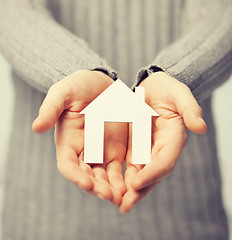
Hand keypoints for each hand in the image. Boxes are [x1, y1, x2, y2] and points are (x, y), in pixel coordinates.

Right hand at [32, 70, 126, 204]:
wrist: (100, 83)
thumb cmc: (79, 86)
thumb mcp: (63, 93)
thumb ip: (51, 108)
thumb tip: (36, 127)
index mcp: (69, 142)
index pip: (69, 165)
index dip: (76, 176)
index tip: (86, 182)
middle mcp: (84, 152)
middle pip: (88, 176)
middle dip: (97, 188)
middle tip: (109, 195)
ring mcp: (102, 152)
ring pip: (106, 177)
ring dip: (113, 189)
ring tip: (122, 196)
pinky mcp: (118, 150)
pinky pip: (122, 168)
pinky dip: (126, 178)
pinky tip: (134, 185)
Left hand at [119, 71, 206, 212]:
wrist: (153, 88)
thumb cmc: (167, 90)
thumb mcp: (179, 94)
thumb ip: (190, 109)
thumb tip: (201, 128)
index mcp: (173, 139)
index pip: (164, 162)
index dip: (152, 173)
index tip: (136, 182)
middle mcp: (160, 150)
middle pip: (152, 175)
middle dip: (139, 191)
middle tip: (124, 205)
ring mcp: (147, 151)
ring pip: (139, 175)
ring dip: (128, 190)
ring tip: (115, 202)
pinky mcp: (134, 148)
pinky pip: (127, 166)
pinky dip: (120, 178)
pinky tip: (108, 185)